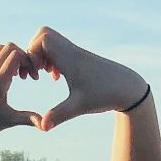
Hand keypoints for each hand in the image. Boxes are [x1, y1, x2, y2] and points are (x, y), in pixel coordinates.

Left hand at [0, 43, 41, 160]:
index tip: (32, 77)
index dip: (28, 61)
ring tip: (17, 76)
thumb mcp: (8, 122)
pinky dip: (1, 62)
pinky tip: (5, 80)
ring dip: (11, 57)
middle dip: (21, 56)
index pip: (15, 55)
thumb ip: (28, 119)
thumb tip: (46, 125)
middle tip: (26, 74)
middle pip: (8, 47)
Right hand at [27, 27, 146, 131]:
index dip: (32, 53)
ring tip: (46, 74)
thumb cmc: (105, 95)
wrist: (128, 88)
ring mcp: (76, 53)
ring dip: (43, 55)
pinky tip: (58, 76)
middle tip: (38, 71)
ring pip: (51, 41)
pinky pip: (60, 49)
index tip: (37, 74)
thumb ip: (58, 115)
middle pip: (44, 34)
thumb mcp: (79, 106)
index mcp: (69, 58)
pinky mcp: (81, 58)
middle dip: (34, 51)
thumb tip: (42, 127)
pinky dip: (53, 59)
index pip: (42, 39)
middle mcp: (71, 51)